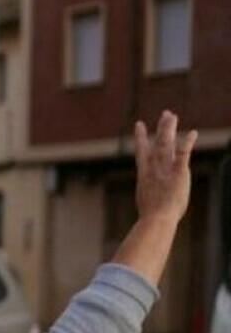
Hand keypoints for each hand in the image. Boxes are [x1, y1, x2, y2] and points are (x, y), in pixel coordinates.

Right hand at [134, 110, 197, 226]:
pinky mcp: (179, 173)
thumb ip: (149, 191)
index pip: (141, 151)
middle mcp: (154, 168)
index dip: (140, 137)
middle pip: (158, 143)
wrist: (156, 219)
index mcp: (144, 174)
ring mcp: (165, 169)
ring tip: (173, 116)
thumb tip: (147, 195)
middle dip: (162, 128)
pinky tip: (193, 133)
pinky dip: (187, 143)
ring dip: (170, 129)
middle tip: (167, 114)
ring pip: (167, 144)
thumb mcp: (146, 200)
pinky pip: (183, 155)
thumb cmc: (150, 216)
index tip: (139, 124)